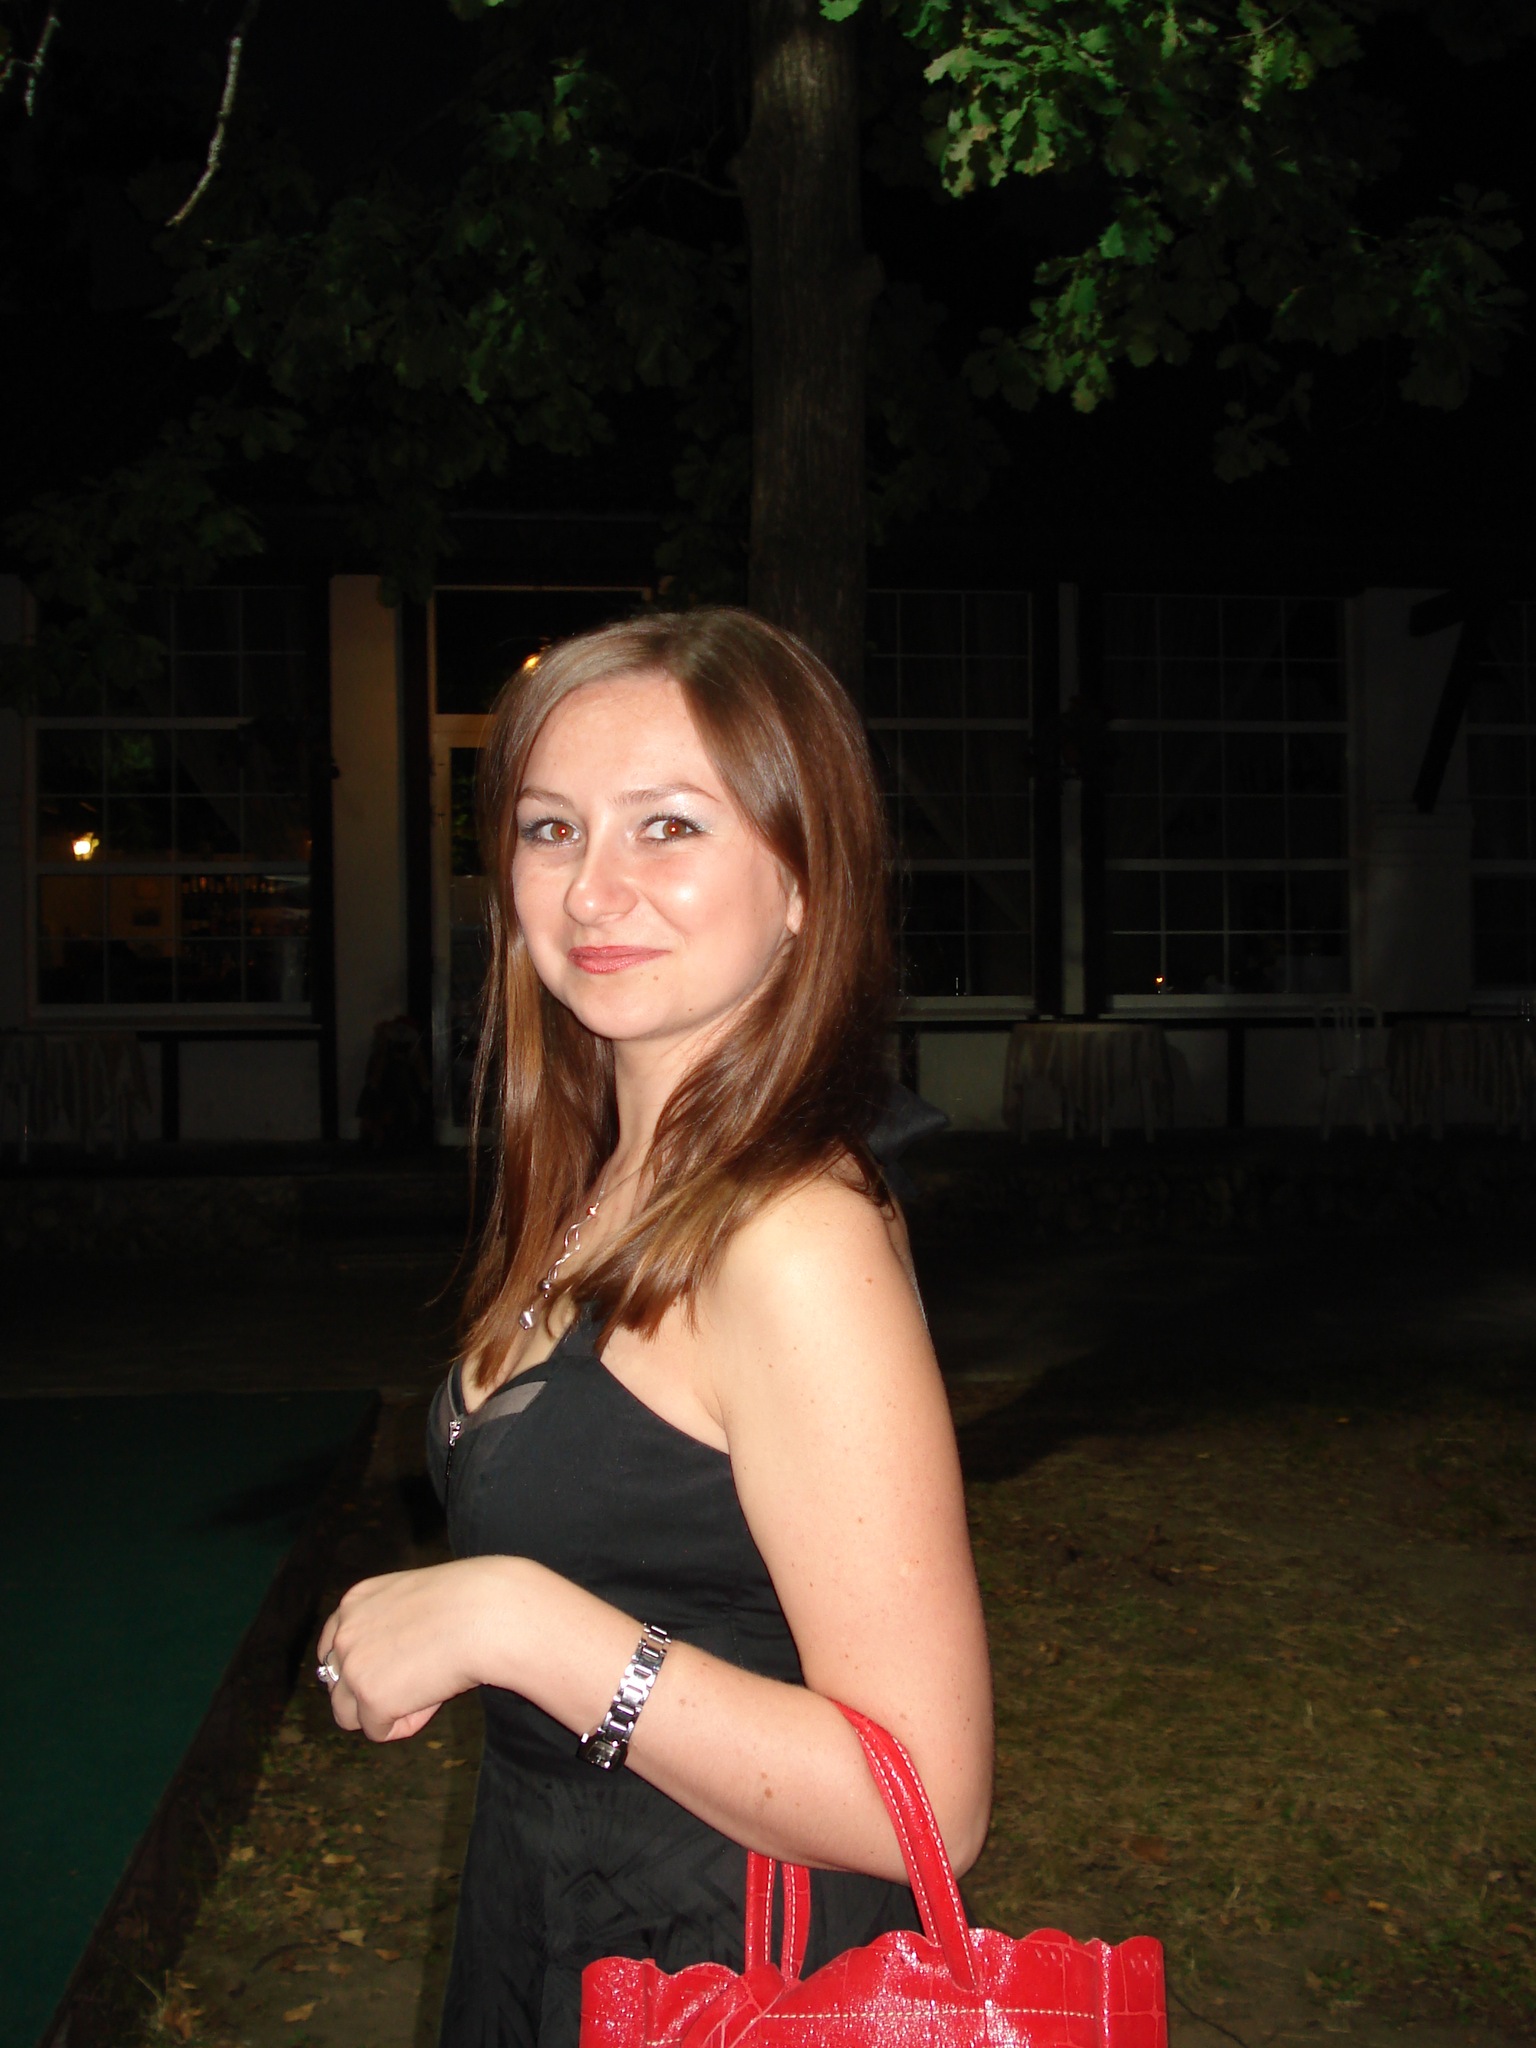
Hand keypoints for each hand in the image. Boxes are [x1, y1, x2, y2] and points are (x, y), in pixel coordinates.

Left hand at [317, 1557, 513, 1741]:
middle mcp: (344, 1633)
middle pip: (336, 1685)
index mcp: (354, 1602)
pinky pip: (378, 1731)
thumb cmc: (468, 1603)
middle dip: (370, 1692)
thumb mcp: (414, 1602)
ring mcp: (353, 1667)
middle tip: (414, 1683)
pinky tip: (433, 1698)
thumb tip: (388, 1668)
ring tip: (424, 1693)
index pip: (330, 1648)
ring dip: (381, 1712)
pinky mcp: (371, 1699)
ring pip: (348, 1715)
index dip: (358, 1667)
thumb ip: (389, 1627)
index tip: (385, 1673)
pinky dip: (406, 1723)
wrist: (487, 1614)